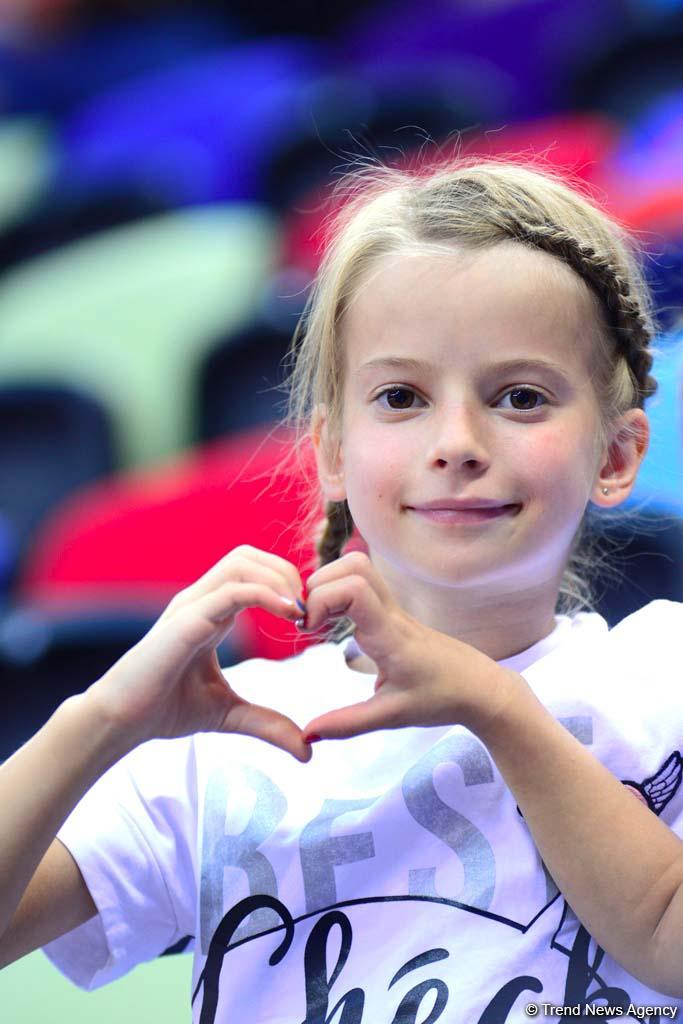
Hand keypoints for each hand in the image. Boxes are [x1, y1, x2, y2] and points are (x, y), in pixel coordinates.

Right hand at [86, 545, 310, 761]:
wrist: (120, 721)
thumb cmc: (163, 710)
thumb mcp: (228, 714)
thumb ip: (267, 724)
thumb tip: (306, 750)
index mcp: (211, 612)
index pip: (252, 572)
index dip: (285, 585)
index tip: (307, 619)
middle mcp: (201, 600)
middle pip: (249, 555)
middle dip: (286, 573)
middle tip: (307, 611)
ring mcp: (192, 605)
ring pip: (242, 562)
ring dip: (279, 579)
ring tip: (299, 612)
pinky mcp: (187, 619)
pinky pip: (232, 590)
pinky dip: (267, 594)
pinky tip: (289, 615)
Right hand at [300, 551, 516, 741]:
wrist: (479, 687)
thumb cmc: (441, 698)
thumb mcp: (391, 716)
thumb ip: (347, 723)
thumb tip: (306, 735)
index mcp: (390, 634)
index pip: (354, 589)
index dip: (322, 599)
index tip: (308, 630)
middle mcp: (391, 612)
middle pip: (353, 565)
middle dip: (319, 584)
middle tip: (308, 620)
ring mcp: (393, 608)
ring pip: (358, 568)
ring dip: (328, 584)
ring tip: (316, 619)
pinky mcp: (393, 612)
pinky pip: (363, 584)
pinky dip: (338, 592)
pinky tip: (332, 622)